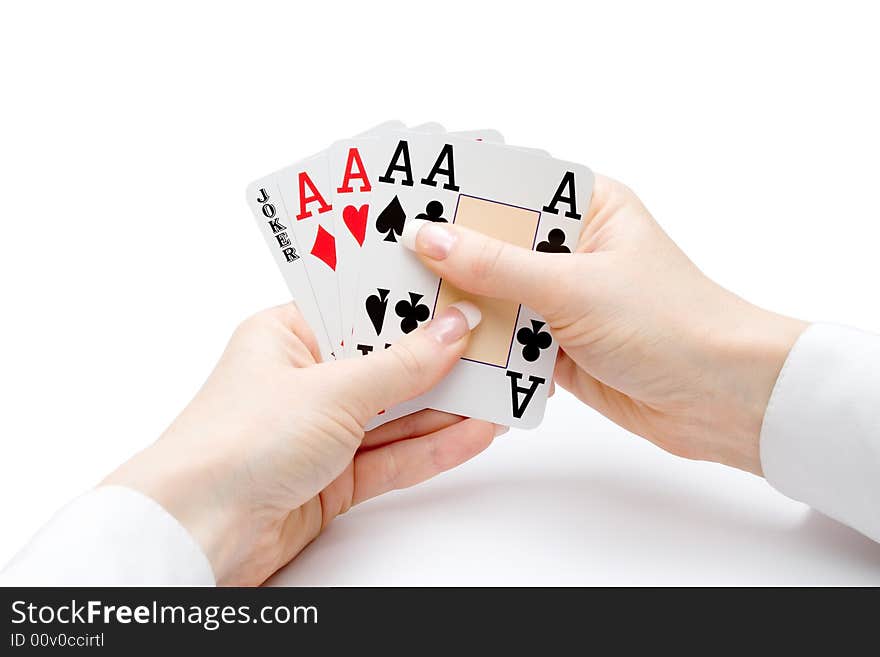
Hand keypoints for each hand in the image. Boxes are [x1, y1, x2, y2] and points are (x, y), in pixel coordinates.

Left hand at [104, 302, 495, 585]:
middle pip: (386, 364)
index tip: (462, 294)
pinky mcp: (334, 481)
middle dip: (441, 359)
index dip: (413, 305)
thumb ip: (401, 365)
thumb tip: (452, 329)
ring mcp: (320, 434)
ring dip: (447, 406)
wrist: (198, 533)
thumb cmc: (235, 444)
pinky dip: (434, 447)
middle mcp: (303, 382)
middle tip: (497, 344)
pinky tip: (477, 433)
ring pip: (396, 414)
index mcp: (286, 337)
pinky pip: (394, 457)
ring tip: (504, 390)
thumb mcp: (331, 389)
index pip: (362, 310)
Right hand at [402, 175, 806, 474]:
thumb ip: (498, 265)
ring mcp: (565, 298)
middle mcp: (574, 248)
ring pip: (496, 296)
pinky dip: (482, 349)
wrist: (721, 400)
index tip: (403, 202)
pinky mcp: (559, 344)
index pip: (510, 189)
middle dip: (449, 259)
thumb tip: (429, 237)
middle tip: (387, 262)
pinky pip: (507, 341)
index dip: (458, 196)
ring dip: (462, 308)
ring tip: (401, 309)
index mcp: (589, 208)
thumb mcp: (574, 286)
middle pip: (495, 245)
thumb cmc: (670, 323)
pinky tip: (440, 351)